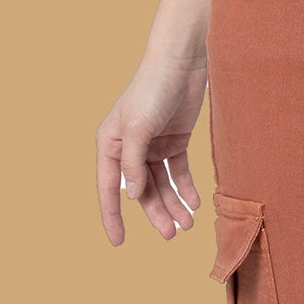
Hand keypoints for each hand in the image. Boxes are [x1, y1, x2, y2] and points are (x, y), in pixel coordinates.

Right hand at [96, 53, 207, 245]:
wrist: (181, 62)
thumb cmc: (152, 90)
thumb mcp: (138, 127)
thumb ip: (133, 163)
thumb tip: (133, 195)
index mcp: (110, 144)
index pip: (109, 187)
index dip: (112, 216)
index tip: (118, 242)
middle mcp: (128, 147)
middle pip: (141, 190)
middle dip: (156, 213)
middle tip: (172, 235)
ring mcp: (152, 145)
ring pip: (162, 184)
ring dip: (174, 204)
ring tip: (188, 224)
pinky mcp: (175, 140)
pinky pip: (179, 171)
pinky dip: (186, 188)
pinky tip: (195, 202)